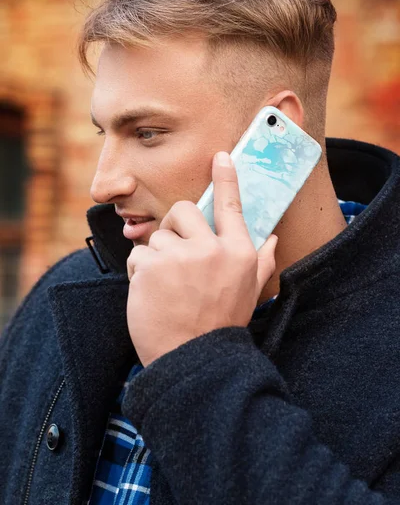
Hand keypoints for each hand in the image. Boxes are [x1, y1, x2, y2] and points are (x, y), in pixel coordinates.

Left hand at [126, 151, 277, 366]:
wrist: (192, 361)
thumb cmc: (221, 325)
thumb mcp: (250, 293)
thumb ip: (261, 261)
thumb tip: (272, 237)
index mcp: (238, 253)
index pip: (232, 206)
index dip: (226, 179)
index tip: (220, 157)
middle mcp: (211, 250)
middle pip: (183, 210)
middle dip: (175, 227)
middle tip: (175, 253)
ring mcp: (179, 257)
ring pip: (156, 237)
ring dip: (156, 259)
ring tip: (166, 287)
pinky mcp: (150, 268)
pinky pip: (138, 256)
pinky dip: (139, 273)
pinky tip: (151, 294)